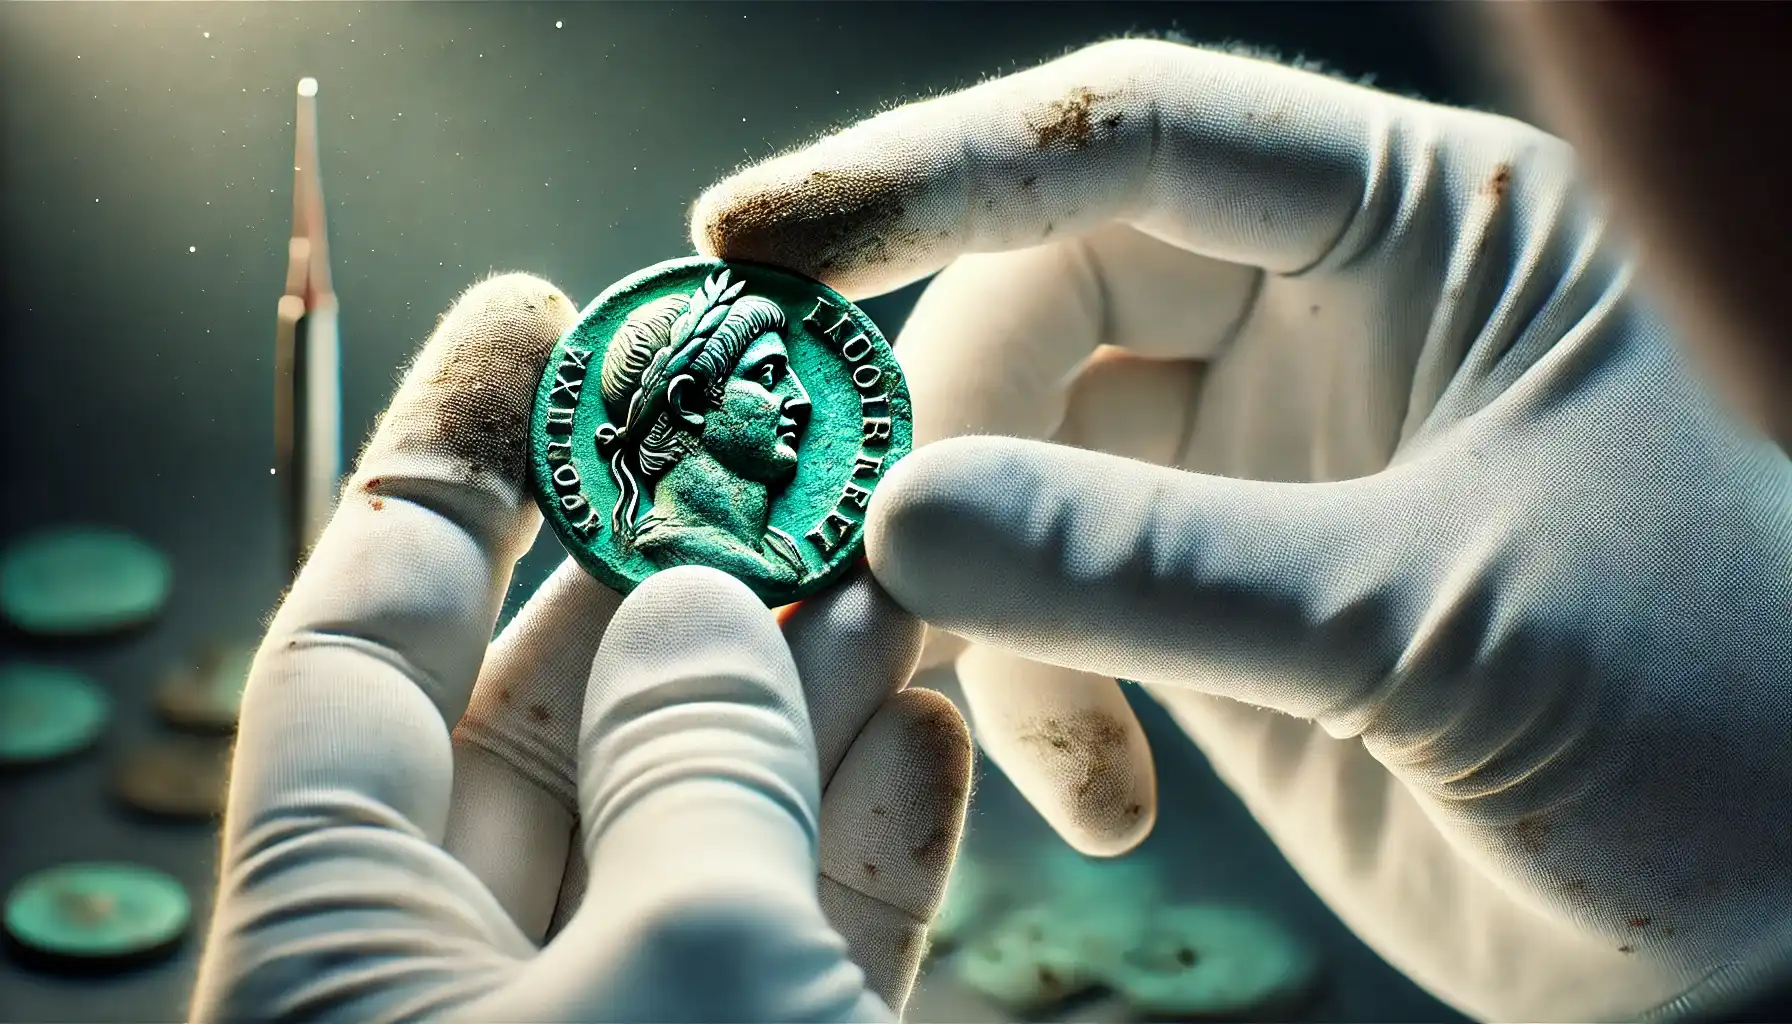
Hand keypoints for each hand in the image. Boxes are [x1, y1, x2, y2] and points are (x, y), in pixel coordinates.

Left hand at [190, 275, 971, 1021]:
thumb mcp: (686, 965)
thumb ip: (691, 765)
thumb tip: (702, 604)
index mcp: (337, 951)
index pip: (354, 646)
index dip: (448, 465)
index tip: (530, 320)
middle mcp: (448, 986)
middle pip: (546, 718)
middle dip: (684, 579)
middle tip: (789, 462)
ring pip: (687, 823)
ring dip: (805, 696)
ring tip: (899, 577)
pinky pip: (782, 935)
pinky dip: (859, 842)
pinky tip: (928, 733)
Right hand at [692, 39, 1791, 1021]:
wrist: (1753, 913)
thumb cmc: (1703, 718)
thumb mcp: (1437, 622)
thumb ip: (1165, 570)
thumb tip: (906, 522)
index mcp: (1423, 232)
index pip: (1138, 135)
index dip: (933, 171)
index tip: (761, 237)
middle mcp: (1325, 318)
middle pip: (1043, 305)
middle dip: (952, 436)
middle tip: (876, 558)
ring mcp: (1259, 462)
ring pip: (1026, 466)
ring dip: (982, 594)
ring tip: (1022, 729)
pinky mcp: (1216, 598)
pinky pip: (1053, 601)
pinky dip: (1031, 690)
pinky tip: (1097, 794)